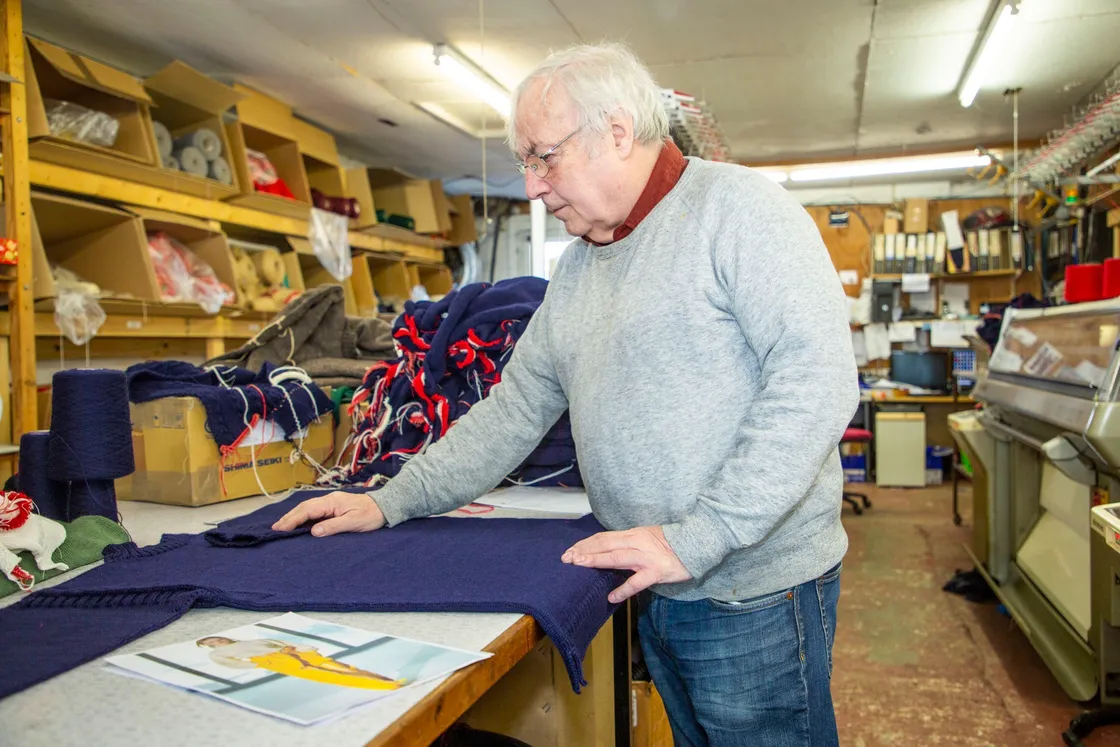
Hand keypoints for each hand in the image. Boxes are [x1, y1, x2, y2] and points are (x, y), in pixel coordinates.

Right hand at [271, 491, 385, 536]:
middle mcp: (329, 500)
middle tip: (275, 529)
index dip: (293, 520)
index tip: (280, 528)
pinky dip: (303, 517)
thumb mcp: (354, 522)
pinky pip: (314, 511)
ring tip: (282, 527)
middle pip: (304, 508)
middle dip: (289, 518)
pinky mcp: (333, 507)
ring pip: (307, 508)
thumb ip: (334, 526)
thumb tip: (314, 531)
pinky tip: (298, 524)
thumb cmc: (371, 515)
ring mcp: (331, 502)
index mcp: (332, 502)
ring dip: (294, 517)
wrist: (384, 507)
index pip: (307, 510)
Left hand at [561, 526, 690, 603]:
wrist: (696, 544)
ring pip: (616, 557)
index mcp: (632, 534)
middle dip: (584, 551)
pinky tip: (611, 597)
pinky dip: (623, 590)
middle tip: (567, 558)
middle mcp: (636, 542)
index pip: (603, 537)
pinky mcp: (656, 572)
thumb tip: (607, 551)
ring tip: (580, 565)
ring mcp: (646, 557)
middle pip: (605, 544)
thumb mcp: (645, 538)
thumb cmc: (670, 544)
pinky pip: (637, 582)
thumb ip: (627, 544)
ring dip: (596, 560)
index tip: (571, 550)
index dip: (585, 544)